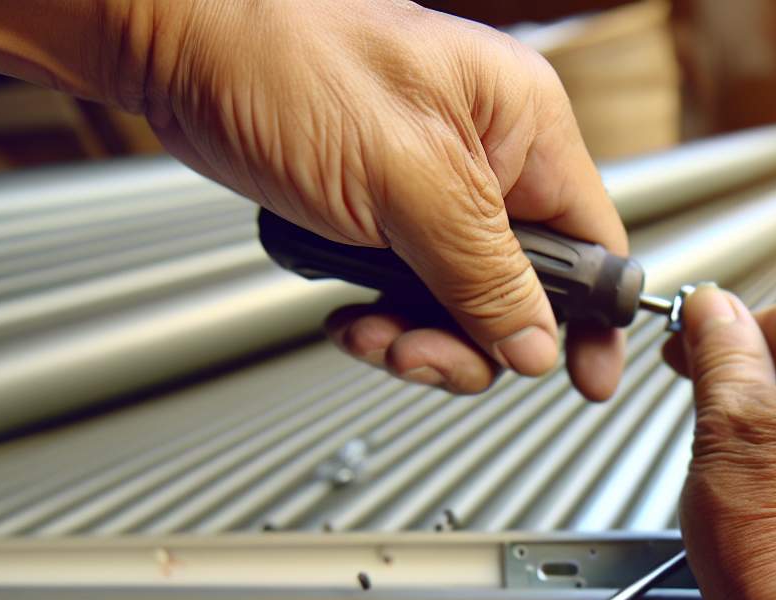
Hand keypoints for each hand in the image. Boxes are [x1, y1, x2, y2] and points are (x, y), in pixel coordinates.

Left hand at [127, 0, 627, 398]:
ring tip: (371, 331)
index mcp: (524, 124)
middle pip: (525, 290)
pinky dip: (384, 317)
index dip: (593, 317)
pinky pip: (413, 292)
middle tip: (422, 350)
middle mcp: (490, 155)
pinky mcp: (385, 211)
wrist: (181, 46)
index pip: (594, 240)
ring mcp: (436, 186)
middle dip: (474, 337)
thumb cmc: (285, 60)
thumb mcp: (407, 178)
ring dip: (420, 335)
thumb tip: (536, 343)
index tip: (587, 377)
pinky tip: (350, 315)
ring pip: (465, 303)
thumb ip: (483, 271)